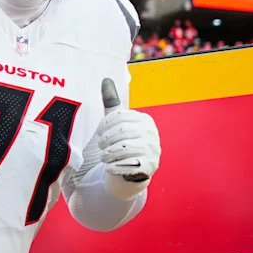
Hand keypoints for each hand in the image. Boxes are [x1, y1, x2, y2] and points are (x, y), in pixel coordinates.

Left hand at [98, 78, 160, 198]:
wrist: (126, 173)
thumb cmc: (119, 144)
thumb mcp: (115, 123)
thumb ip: (112, 102)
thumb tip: (106, 79)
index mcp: (145, 121)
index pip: (121, 117)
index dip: (105, 125)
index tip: (99, 132)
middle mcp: (152, 135)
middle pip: (123, 132)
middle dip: (106, 139)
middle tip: (100, 146)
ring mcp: (153, 151)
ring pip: (125, 148)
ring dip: (109, 153)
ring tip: (103, 156)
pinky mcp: (150, 167)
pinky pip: (129, 164)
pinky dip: (115, 166)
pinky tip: (109, 167)